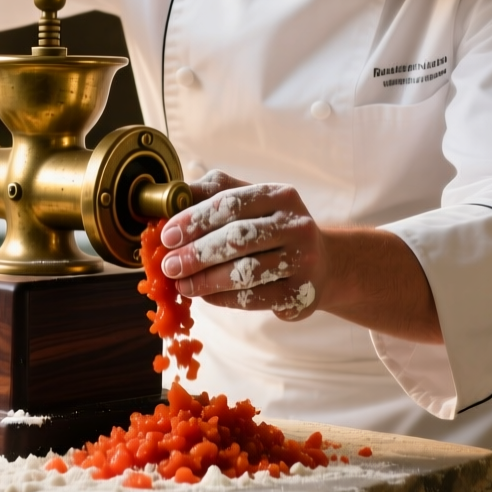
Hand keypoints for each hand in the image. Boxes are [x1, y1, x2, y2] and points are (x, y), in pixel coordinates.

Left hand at [158, 170, 443, 341]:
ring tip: (181, 285)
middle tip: (169, 265)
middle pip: (238, 239)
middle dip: (197, 254)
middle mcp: (297, 225)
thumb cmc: (273, 227)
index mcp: (280, 195)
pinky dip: (224, 299)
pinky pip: (256, 298)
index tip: (166, 235)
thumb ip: (211, 193)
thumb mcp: (249, 201)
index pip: (231, 203)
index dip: (195, 219)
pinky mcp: (302, 293)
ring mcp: (304, 261)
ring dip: (206, 281)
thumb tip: (169, 196)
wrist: (325, 263)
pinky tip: (205, 296)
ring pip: (246, 272)